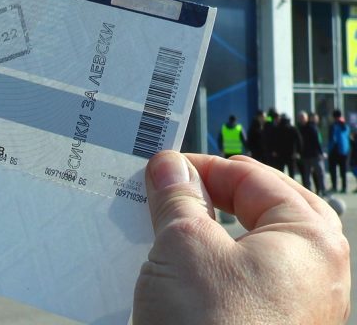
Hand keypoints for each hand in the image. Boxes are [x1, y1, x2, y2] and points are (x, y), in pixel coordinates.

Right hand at [133, 151, 349, 323]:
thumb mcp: (183, 245)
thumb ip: (178, 197)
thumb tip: (170, 168)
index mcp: (310, 241)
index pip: (253, 178)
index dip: (202, 167)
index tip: (163, 169)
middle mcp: (313, 274)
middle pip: (264, 209)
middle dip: (215, 196)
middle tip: (174, 191)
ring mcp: (293, 308)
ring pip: (249, 247)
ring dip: (209, 232)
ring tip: (167, 229)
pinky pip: (240, 283)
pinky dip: (210, 267)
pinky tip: (176, 271)